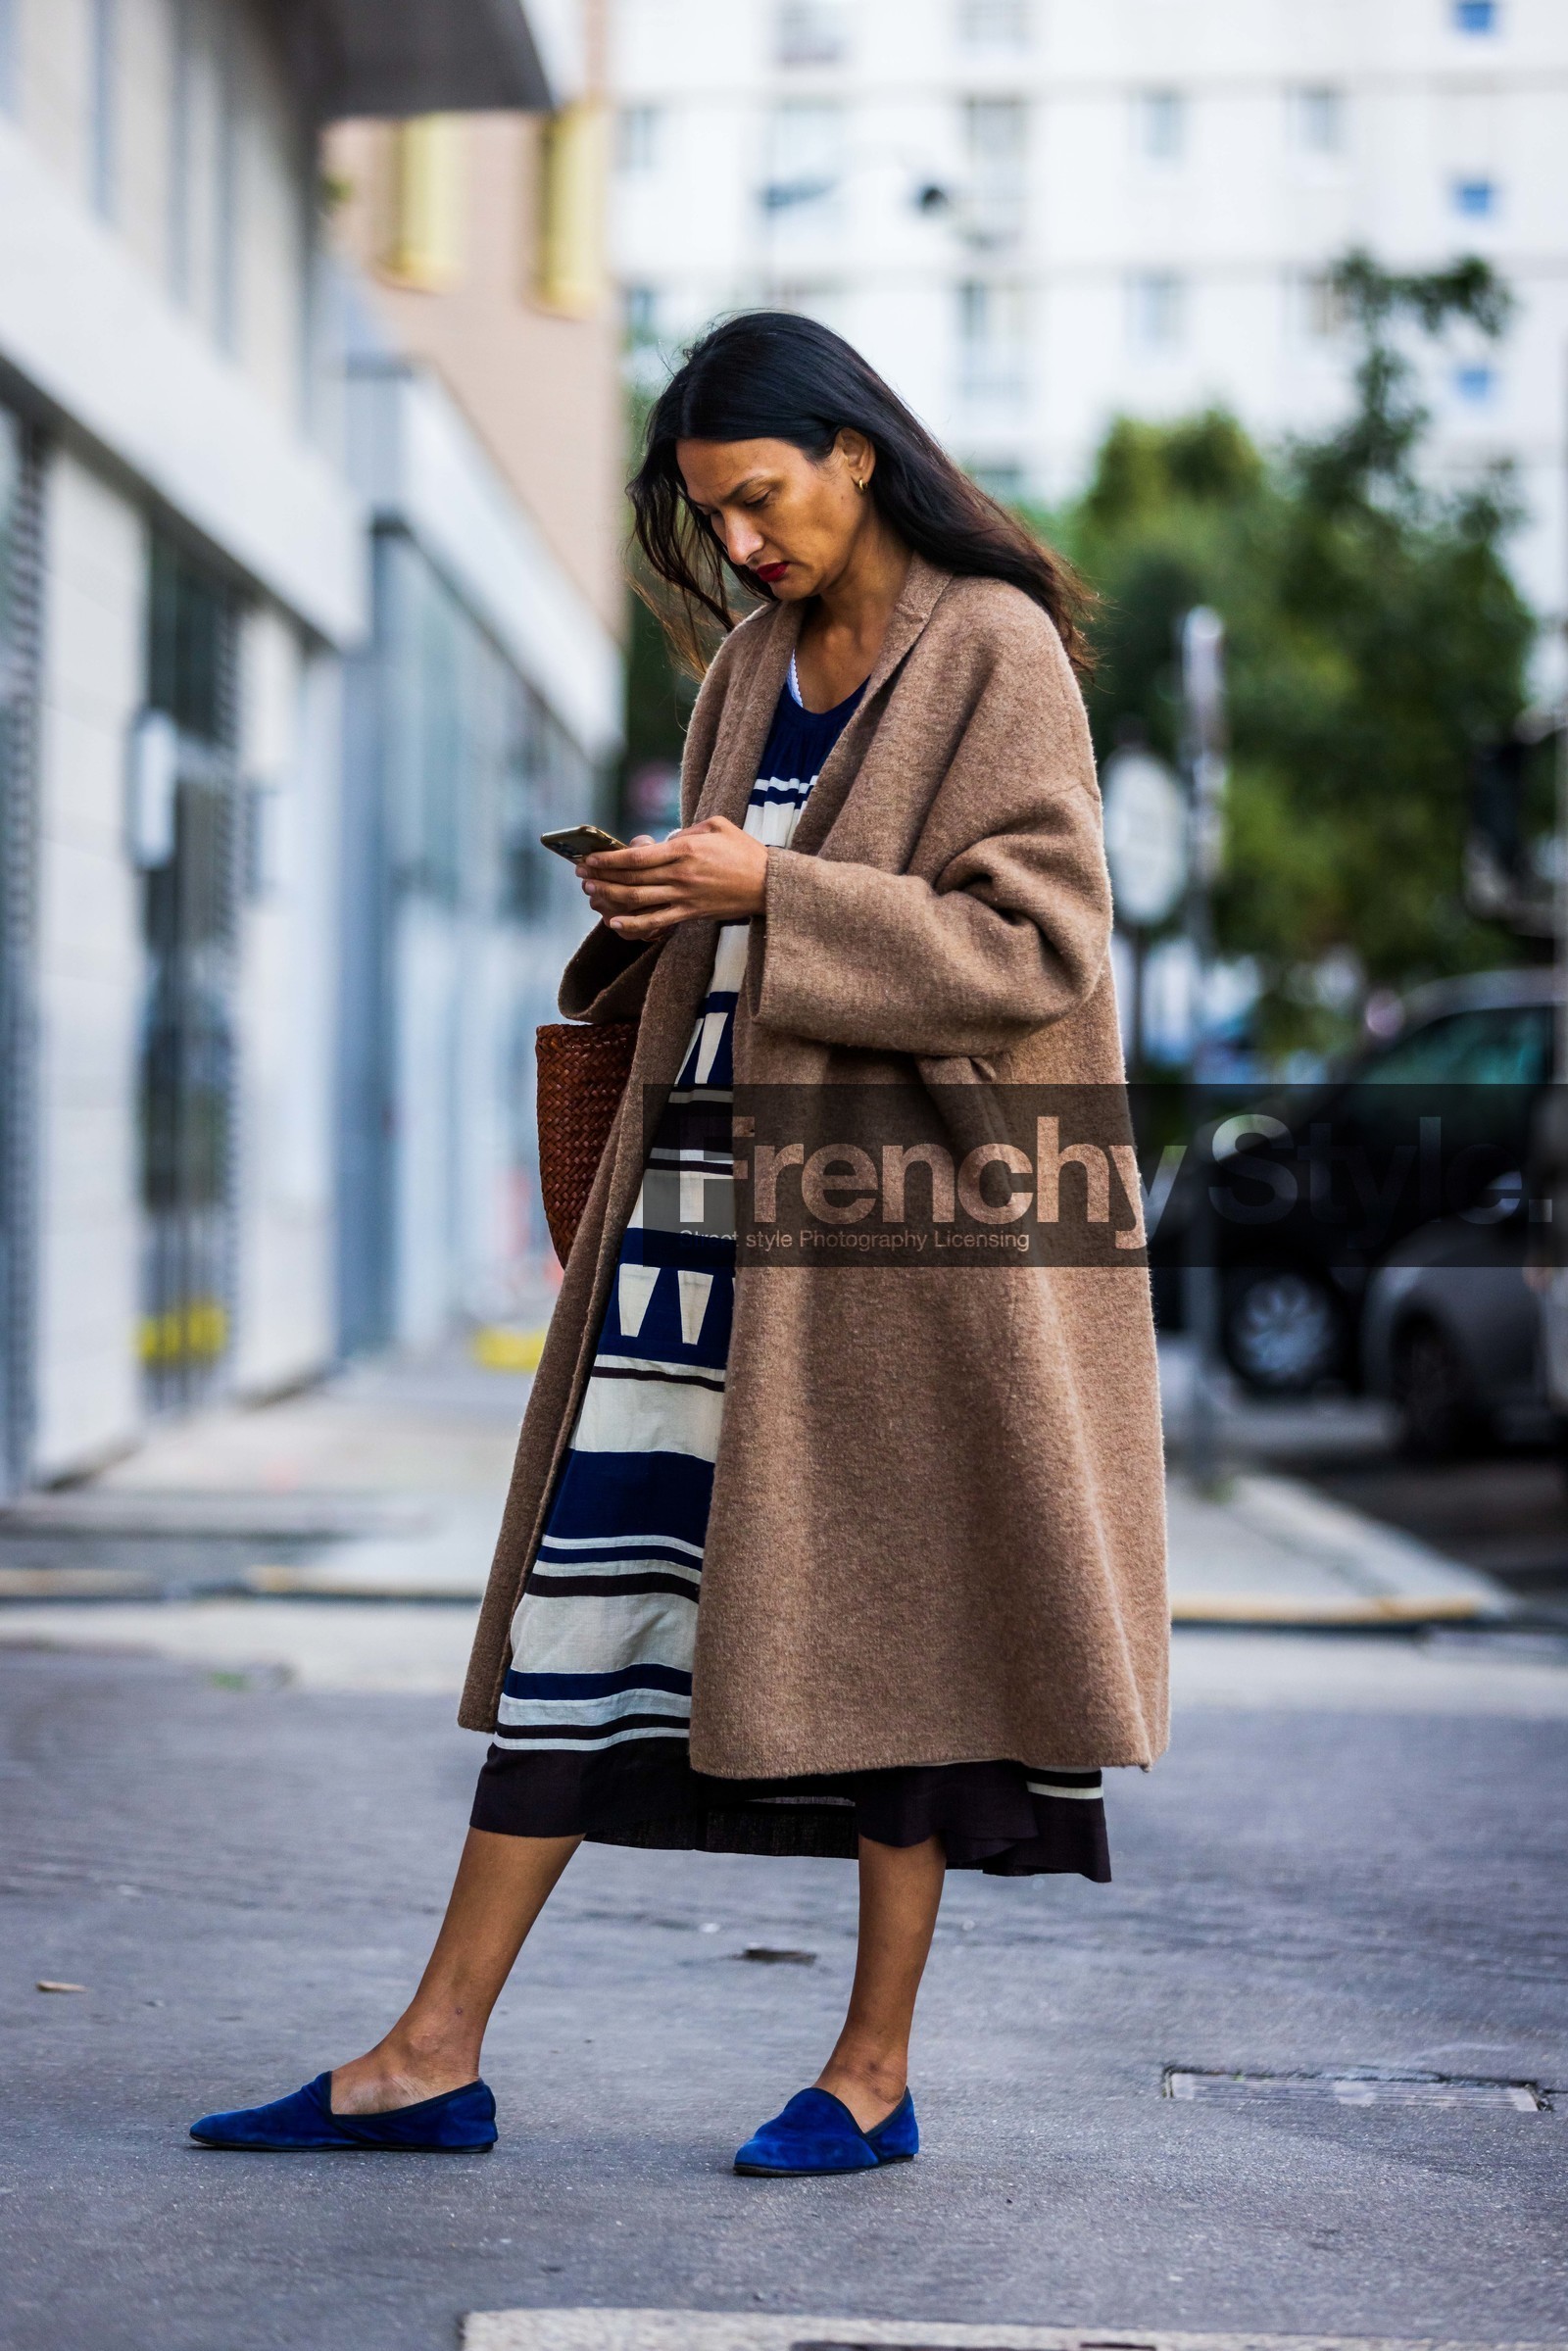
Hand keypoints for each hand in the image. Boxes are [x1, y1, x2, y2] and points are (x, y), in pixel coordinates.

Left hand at [578, 817, 768, 940]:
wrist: (768, 884)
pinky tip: (615, 924)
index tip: (590, 857)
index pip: (637, 855)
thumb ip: (686, 830)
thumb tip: (664, 839)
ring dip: (610, 898)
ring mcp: (684, 897)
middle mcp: (680, 875)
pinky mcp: (690, 914)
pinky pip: (656, 922)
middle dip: (602, 876)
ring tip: (591, 893)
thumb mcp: (716, 826)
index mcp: (684, 850)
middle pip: (631, 878)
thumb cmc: (744, 851)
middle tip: (582, 874)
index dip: (609, 858)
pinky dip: (633, 925)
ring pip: (638, 900)